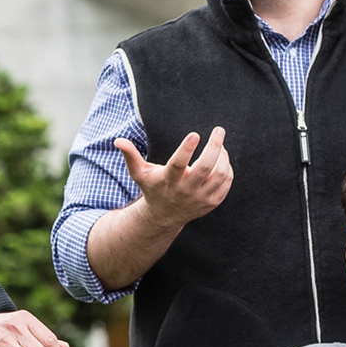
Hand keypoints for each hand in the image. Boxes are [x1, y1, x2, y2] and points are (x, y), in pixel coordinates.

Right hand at [116, 129, 231, 228]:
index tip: (194, 134)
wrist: (164, 216)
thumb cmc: (152, 188)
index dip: (186, 149)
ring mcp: (200, 198)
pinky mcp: (211, 203)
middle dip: (215, 146)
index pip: (178, 164)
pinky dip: (227, 169)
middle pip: (205, 167)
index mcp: (168, 180)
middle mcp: (185, 190)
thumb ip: (130, 156)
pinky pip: (226, 183)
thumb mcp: (139, 173)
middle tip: (219, 130)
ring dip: (223, 156)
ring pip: (219, 174)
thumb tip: (118, 140)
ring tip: (220, 145)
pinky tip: (222, 160)